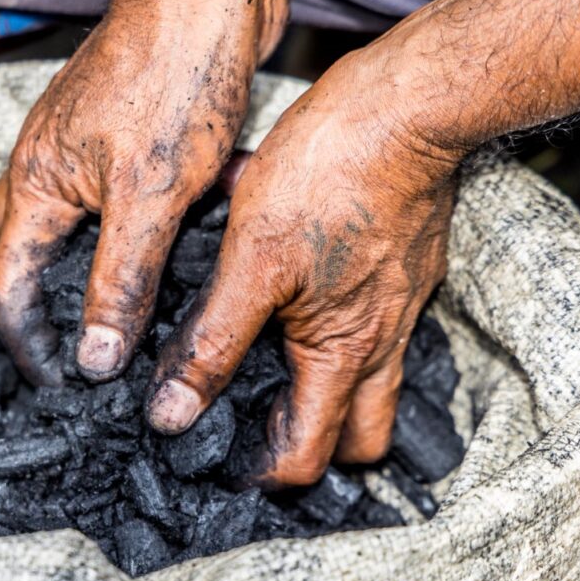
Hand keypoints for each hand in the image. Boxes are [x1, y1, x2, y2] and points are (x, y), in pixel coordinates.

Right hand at [0, 0, 286, 385]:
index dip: (27, 346)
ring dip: (64, 268)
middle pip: (4, 253)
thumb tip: (94, 359)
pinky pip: (88, 198)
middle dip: (25, 305)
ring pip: (45, 224)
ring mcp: (74, 149)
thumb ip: (119, 280)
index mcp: (36, 186)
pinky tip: (153, 253)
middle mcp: (42, 168)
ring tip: (111, 311)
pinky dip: (105, 235)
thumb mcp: (151, 197)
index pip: (5, 289)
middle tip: (71, 349)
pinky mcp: (112, 136)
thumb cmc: (175, 79)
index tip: (62, 386)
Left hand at [146, 44, 464, 486]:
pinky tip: (294, 302)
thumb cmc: (329, 174)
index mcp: (343, 354)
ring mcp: (400, 304)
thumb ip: (212, 342)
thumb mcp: (250, 263)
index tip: (222, 466)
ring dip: (325, 392)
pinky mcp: (404, 267)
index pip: (311, 457)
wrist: (407, 105)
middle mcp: (382, 342)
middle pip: (358, 437)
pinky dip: (335, 335)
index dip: (265, 476)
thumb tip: (172, 413)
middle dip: (312, 449)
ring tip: (270, 373)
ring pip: (368, 381)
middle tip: (255, 431)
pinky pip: (375, 326)